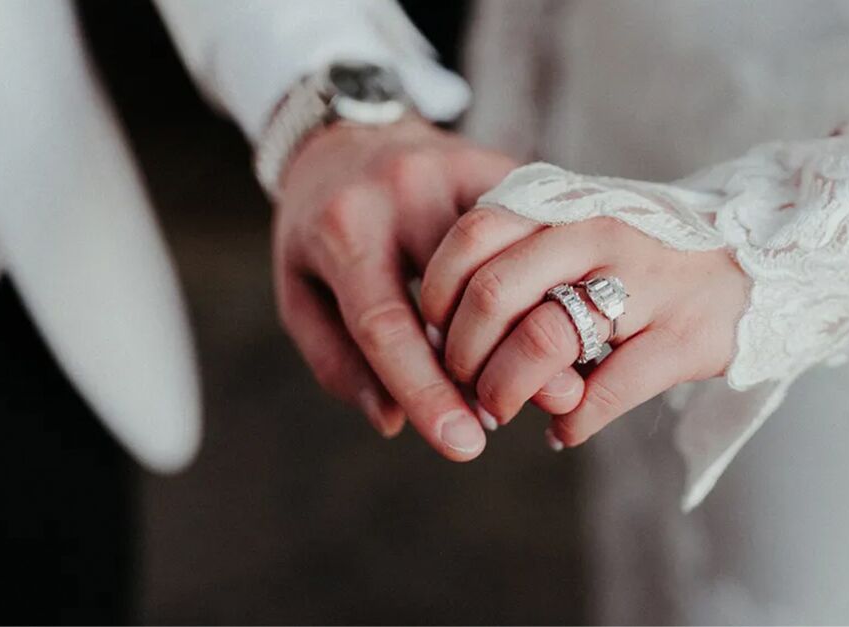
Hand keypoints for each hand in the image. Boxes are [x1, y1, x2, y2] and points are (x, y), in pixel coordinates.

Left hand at [274, 116, 515, 459]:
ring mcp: (455, 170)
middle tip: (503, 418)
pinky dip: (539, 282)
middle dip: (487, 365)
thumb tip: (393, 420)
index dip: (426, 391)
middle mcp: (402, 190)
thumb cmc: (318, 228)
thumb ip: (338, 359)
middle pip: (460, 293)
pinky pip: (529, 233)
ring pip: (507, 263)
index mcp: (344, 227)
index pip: (387, 323)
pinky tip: (546, 322)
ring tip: (529, 378)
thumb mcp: (301, 292)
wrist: (345, 132)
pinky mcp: (497, 163)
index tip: (461, 445)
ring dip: (523, 329)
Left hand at [420, 206, 748, 447]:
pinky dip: (571, 422)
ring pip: (543, 340)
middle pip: (494, 294)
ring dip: (505, 391)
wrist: (764, 259)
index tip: (435, 330)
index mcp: (568, 205)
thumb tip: (443, 326)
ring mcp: (647, 284)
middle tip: (464, 382)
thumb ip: (524, 259)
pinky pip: (605, 392)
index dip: (438, 291)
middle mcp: (601, 235)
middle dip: (461, 354)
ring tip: (502, 410)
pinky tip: (564, 429)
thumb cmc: (648, 256)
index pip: (474, 235)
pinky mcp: (685, 337)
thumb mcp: (585, 231)